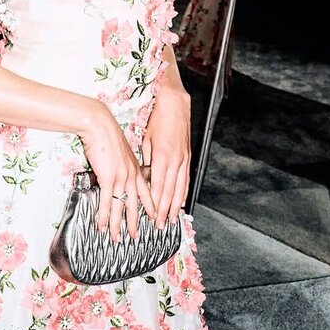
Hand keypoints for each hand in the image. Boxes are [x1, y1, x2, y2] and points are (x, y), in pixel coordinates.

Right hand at [80, 101, 155, 241]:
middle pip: (135, 204)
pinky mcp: (109, 178)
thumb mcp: (120, 150)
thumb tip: (119, 170)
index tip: (153, 217)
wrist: (99, 124)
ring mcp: (121, 178)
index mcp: (135, 168)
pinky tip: (102, 226)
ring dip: (118, 225)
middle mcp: (131, 175)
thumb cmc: (107, 134)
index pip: (146, 192)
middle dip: (135, 223)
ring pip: (121, 208)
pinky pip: (107, 203)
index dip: (150, 206)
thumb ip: (123, 163)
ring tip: (117, 238)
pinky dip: (104, 217)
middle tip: (135, 236)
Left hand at [141, 84, 190, 227]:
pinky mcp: (188, 157)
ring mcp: (184, 160)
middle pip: (170, 192)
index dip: (154, 204)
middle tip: (160, 225)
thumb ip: (145, 160)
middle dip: (165, 211)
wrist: (175, 104)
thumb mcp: (146, 139)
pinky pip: (186, 180)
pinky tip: (181, 202)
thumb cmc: (158, 119)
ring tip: (171, 219)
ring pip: (180, 188)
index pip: (157, 187)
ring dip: (175, 206)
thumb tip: (141, 176)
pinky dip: (184, 193)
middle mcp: (175, 161)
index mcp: (162, 157)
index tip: (150, 217)